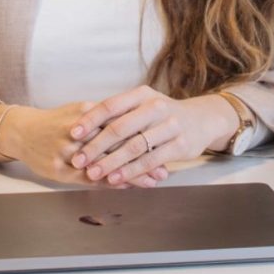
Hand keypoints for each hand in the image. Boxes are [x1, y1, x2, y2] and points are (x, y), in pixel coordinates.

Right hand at [0, 101, 167, 187]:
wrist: (23, 132)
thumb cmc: (57, 121)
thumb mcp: (80, 111)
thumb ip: (105, 116)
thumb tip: (138, 119)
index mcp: (86, 112)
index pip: (121, 123)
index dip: (144, 134)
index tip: (164, 142)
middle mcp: (78, 132)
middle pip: (117, 145)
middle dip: (142, 158)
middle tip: (164, 168)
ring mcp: (68, 152)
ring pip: (106, 165)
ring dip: (131, 174)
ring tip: (153, 180)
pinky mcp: (60, 170)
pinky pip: (90, 179)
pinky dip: (111, 183)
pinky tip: (127, 187)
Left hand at [68, 86, 237, 186]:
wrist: (201, 119)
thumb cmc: (161, 115)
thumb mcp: (142, 105)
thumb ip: (117, 114)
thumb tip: (81, 127)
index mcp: (142, 94)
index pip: (111, 105)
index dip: (90, 119)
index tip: (72, 133)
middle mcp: (156, 106)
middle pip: (119, 127)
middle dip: (95, 146)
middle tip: (77, 160)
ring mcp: (170, 126)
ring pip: (134, 146)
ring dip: (110, 162)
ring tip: (93, 173)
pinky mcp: (180, 145)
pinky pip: (150, 160)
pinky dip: (130, 171)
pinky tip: (115, 179)